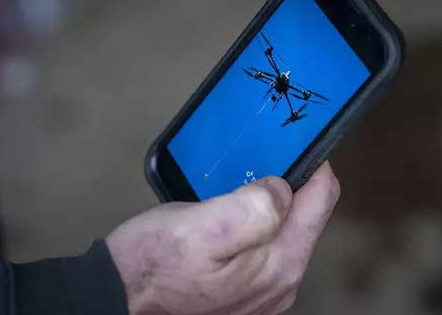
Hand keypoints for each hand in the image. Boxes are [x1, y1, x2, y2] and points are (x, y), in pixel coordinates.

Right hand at [106, 162, 340, 314]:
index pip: (322, 201)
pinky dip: (260, 223)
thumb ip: (254, 207)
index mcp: (280, 263)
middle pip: (308, 218)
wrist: (119, 296)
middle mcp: (282, 282)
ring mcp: (266, 290)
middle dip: (293, 185)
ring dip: (275, 203)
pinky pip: (268, 246)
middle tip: (265, 160)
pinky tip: (235, 212)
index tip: (293, 144)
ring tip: (248, 182)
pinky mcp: (247, 289)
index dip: (312, 166)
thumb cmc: (155, 261)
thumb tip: (281, 188)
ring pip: (288, 231)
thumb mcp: (204, 225)